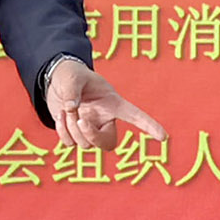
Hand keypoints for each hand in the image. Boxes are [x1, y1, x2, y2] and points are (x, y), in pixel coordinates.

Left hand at [44, 59, 164, 149]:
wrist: (56, 81)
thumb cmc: (71, 75)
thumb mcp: (72, 77)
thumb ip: (72, 91)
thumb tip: (71, 109)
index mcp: (113, 104)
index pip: (135, 116)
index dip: (149, 126)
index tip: (163, 136)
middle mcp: (104, 120)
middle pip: (108, 143)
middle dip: (93, 136)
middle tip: (80, 120)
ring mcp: (90, 128)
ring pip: (85, 144)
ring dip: (72, 128)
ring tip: (65, 109)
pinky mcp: (76, 134)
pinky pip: (70, 143)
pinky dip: (63, 132)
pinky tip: (60, 115)